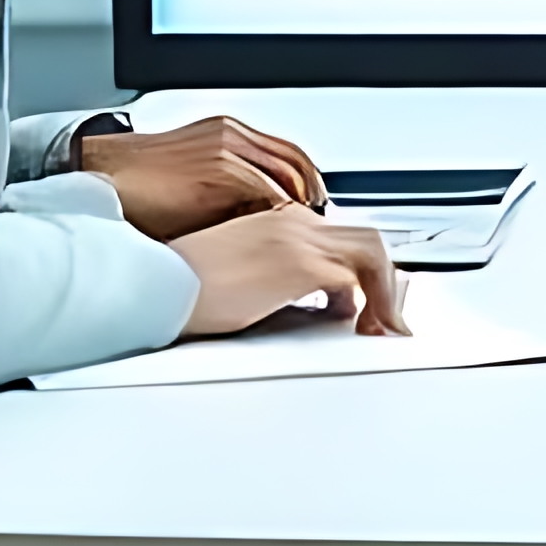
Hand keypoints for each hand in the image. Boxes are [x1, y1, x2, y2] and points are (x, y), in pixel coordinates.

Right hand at [76, 112, 327, 242]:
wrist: (104, 175)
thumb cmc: (143, 188)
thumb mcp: (196, 185)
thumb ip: (230, 196)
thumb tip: (261, 226)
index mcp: (229, 135)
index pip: (287, 156)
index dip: (307, 185)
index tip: (316, 211)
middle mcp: (233, 135)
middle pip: (295, 162)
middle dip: (312, 195)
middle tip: (321, 226)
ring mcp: (227, 147)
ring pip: (284, 174)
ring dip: (299, 205)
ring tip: (307, 233)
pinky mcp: (218, 165)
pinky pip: (263, 188)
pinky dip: (278, 211)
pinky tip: (281, 233)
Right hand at [176, 206, 408, 338]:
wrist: (159, 283)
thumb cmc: (186, 284)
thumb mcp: (243, 270)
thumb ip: (283, 277)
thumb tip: (317, 301)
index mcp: (280, 218)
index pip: (341, 236)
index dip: (363, 270)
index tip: (370, 296)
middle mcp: (295, 222)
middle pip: (366, 241)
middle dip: (385, 281)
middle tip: (386, 316)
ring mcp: (300, 240)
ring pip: (371, 255)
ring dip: (384, 293)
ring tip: (383, 325)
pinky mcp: (300, 265)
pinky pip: (354, 280)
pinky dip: (368, 304)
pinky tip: (359, 326)